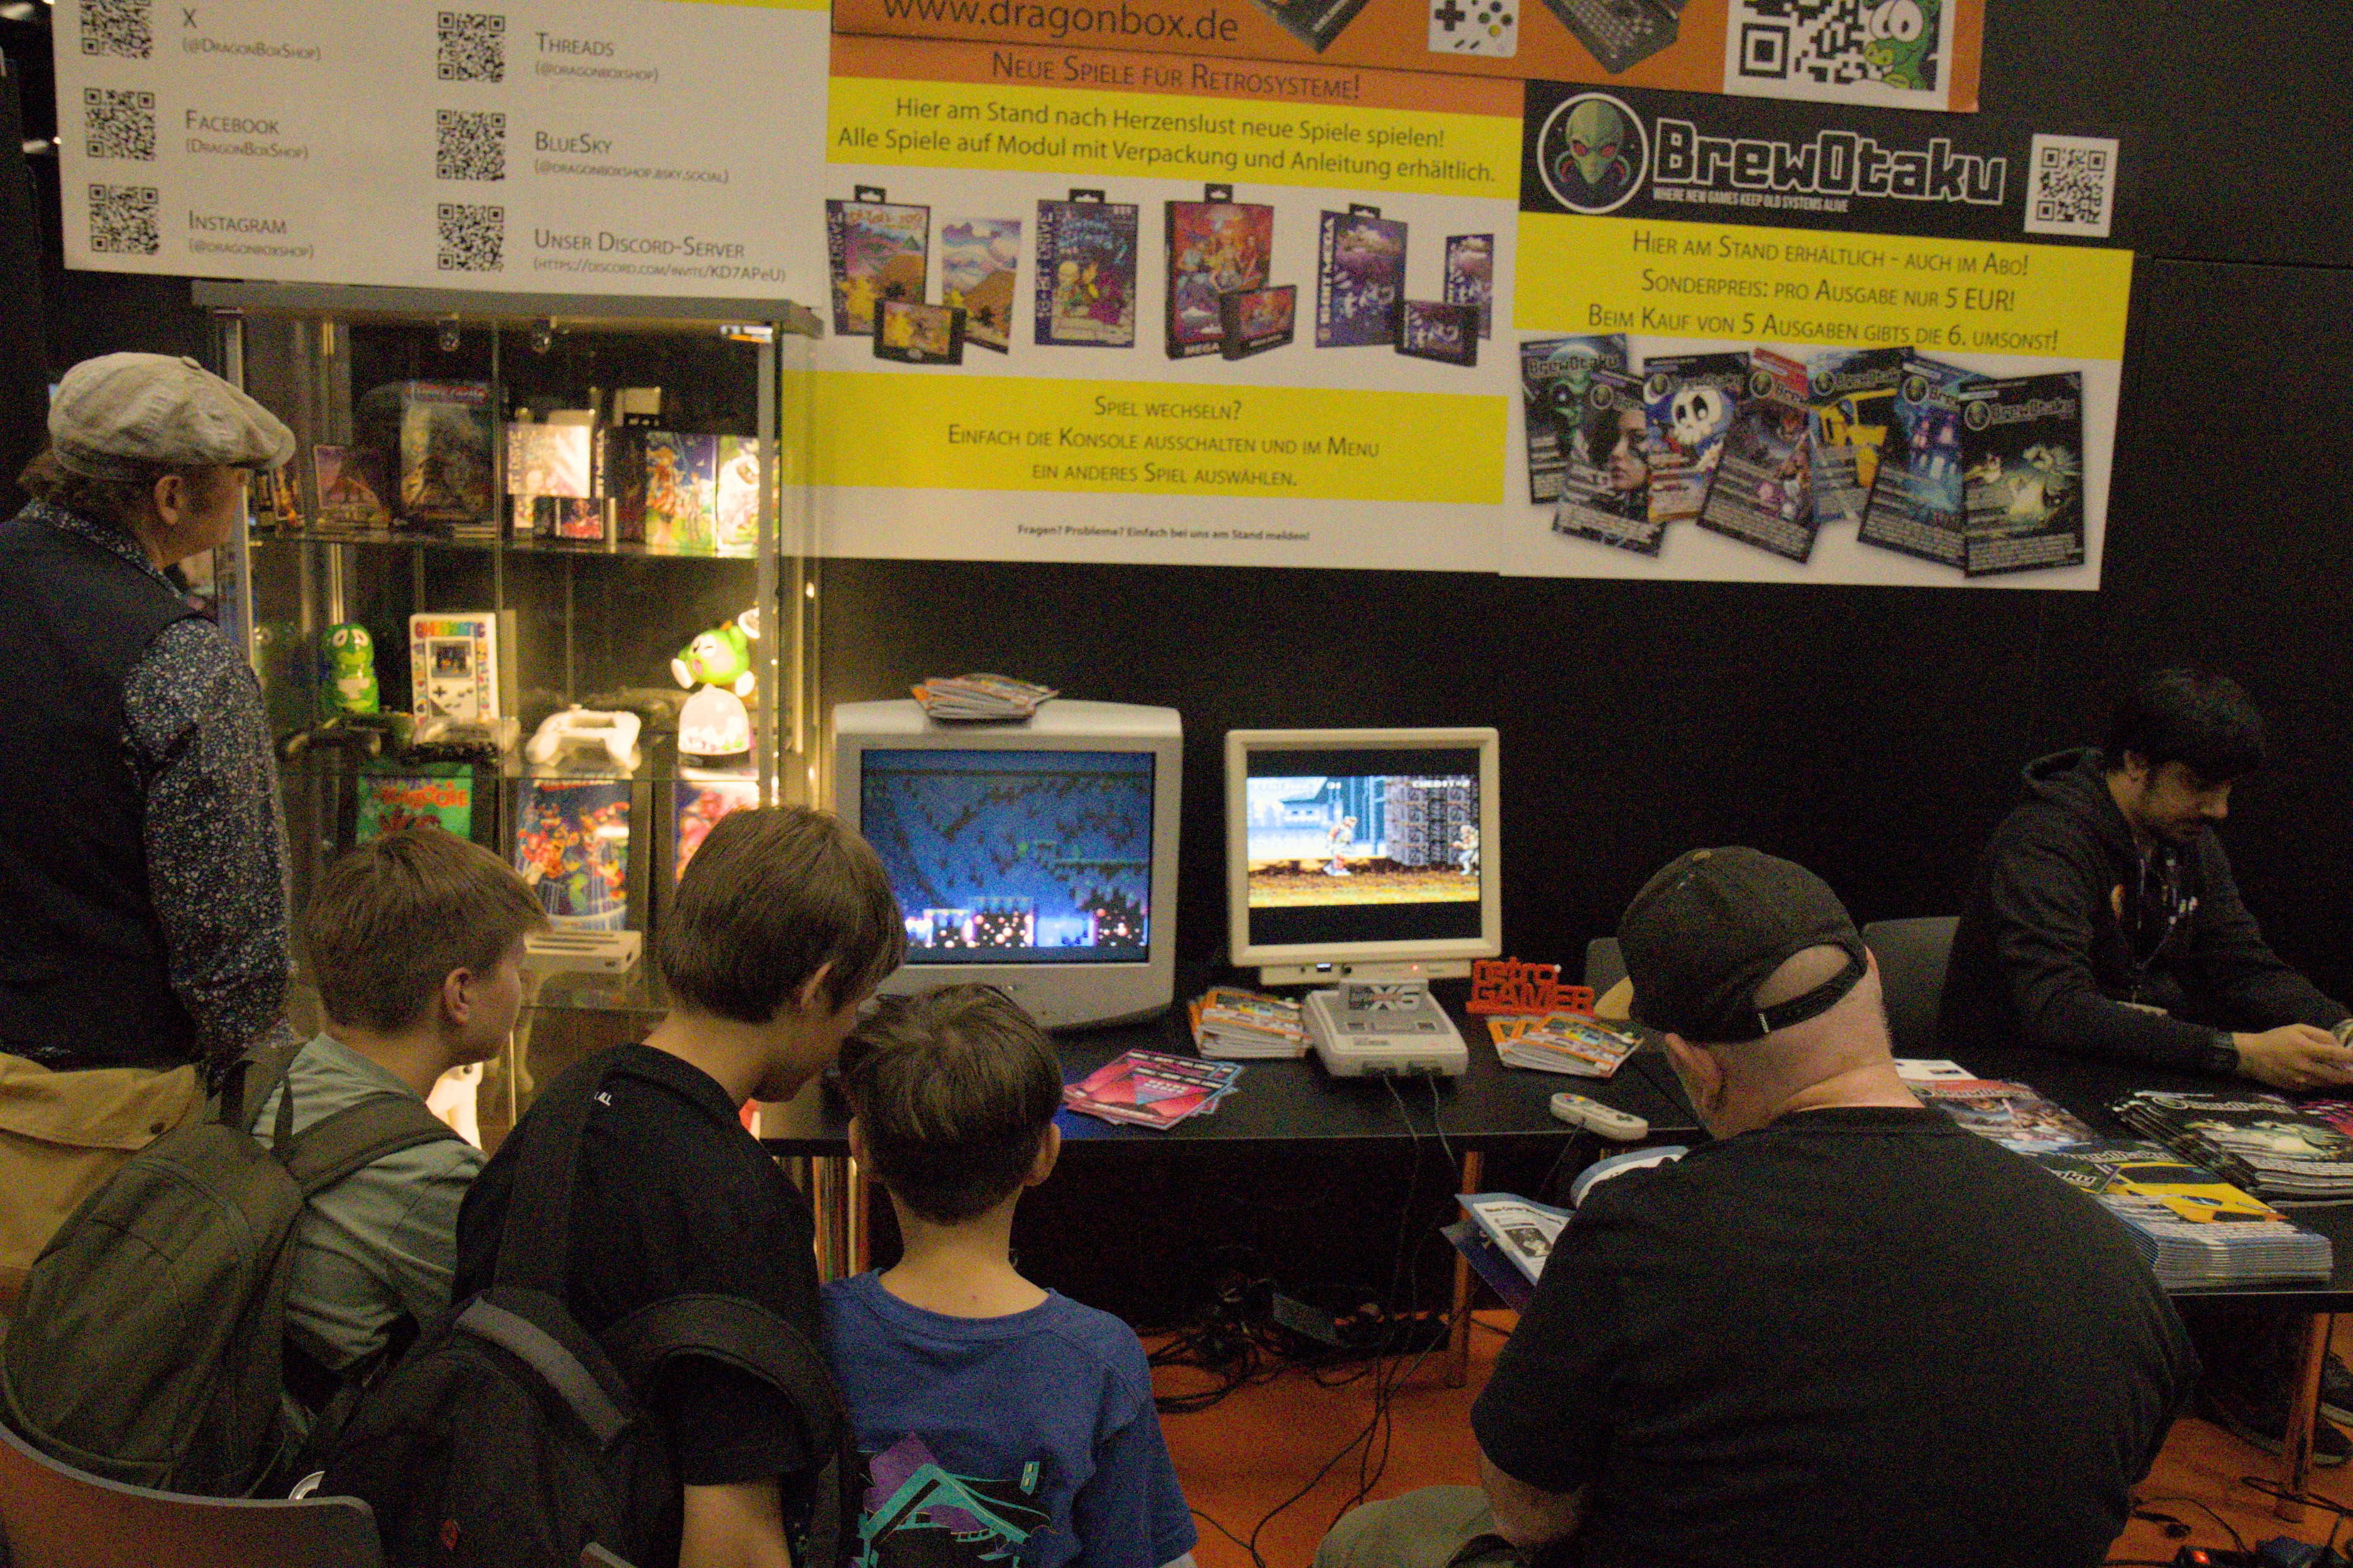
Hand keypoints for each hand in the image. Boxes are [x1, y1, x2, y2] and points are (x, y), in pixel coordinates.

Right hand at [2232, 1025, 2352, 1091]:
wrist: (2250, 1057)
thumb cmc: (2275, 1039)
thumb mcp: (2297, 1029)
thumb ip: (2320, 1035)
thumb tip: (2338, 1045)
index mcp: (2306, 1050)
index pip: (2335, 1055)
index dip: (2351, 1057)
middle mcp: (2306, 1068)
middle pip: (2337, 1075)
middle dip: (2351, 1076)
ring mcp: (2301, 1081)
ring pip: (2328, 1083)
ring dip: (2338, 1079)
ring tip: (2345, 1075)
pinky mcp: (2296, 1089)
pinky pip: (2316, 1087)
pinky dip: (2323, 1082)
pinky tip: (2323, 1076)